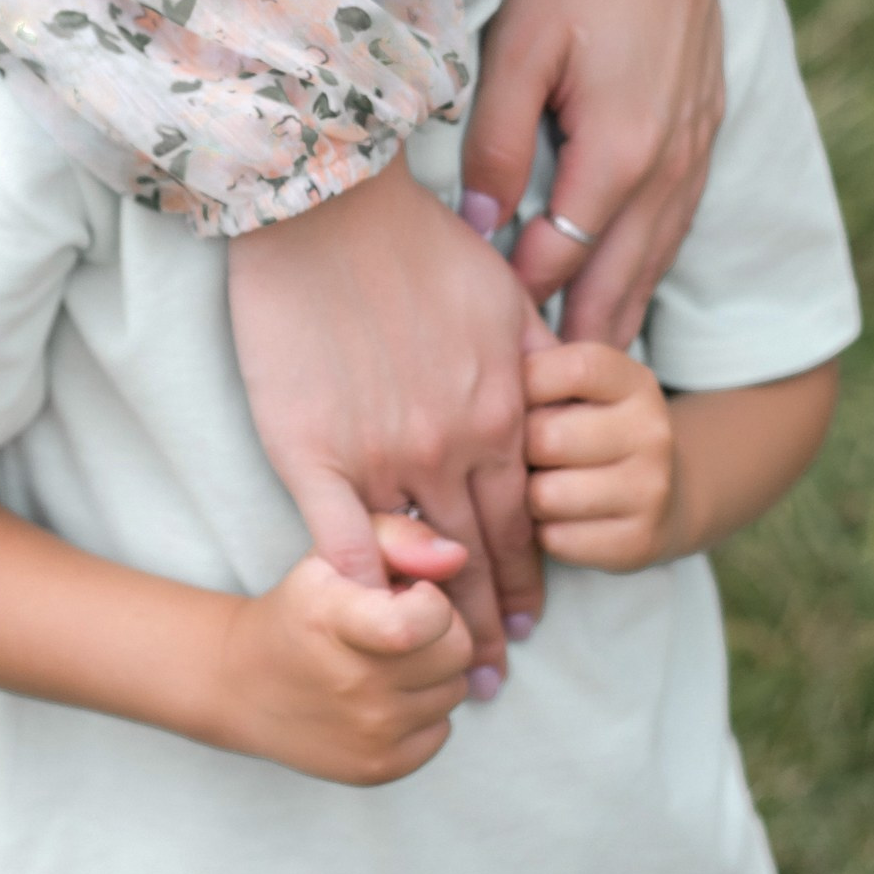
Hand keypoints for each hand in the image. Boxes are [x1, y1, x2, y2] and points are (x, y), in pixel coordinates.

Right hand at [209, 528, 476, 784]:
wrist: (242, 686)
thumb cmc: (301, 609)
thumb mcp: (332, 553)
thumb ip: (397, 536)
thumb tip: (457, 557)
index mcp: (334, 619)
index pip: (418, 622)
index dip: (433, 601)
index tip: (411, 593)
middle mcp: (353, 684)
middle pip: (456, 652)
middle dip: (440, 631)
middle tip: (400, 626)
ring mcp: (368, 733)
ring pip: (455, 690)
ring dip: (432, 672)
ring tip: (386, 661)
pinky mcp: (378, 767)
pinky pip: (442, 730)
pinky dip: (423, 712)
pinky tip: (384, 697)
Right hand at [228, 157, 545, 672]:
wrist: (324, 199)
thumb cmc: (413, 234)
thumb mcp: (504, 293)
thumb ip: (536, 353)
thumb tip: (559, 386)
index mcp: (500, 409)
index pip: (524, 518)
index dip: (526, 574)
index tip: (527, 619)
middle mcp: (453, 445)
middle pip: (479, 556)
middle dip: (489, 620)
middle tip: (494, 675)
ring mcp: (384, 454)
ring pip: (420, 564)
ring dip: (435, 624)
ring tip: (445, 669)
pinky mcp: (314, 452)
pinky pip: (341, 544)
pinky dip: (358, 593)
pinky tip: (367, 630)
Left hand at [463, 0, 725, 347]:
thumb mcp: (518, 47)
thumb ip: (494, 141)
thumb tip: (473, 226)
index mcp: (619, 154)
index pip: (557, 264)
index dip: (517, 317)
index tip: (480, 365)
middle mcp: (668, 168)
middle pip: (619, 286)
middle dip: (579, 354)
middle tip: (539, 420)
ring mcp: (696, 153)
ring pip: (654, 262)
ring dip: (618, 319)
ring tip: (582, 381)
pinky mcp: (705, 133)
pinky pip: (673, 226)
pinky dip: (646, 269)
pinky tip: (625, 289)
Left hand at [524, 338, 676, 573]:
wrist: (663, 497)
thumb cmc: (593, 434)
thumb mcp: (580, 392)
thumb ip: (537, 371)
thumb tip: (477, 369)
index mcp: (634, 383)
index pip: (572, 369)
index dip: (527, 382)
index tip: (510, 397)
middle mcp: (651, 432)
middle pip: (546, 438)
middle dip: (517, 451)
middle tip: (518, 455)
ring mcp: (650, 489)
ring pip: (545, 495)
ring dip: (525, 498)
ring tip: (535, 487)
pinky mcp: (639, 541)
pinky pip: (557, 539)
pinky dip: (543, 533)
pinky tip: (556, 519)